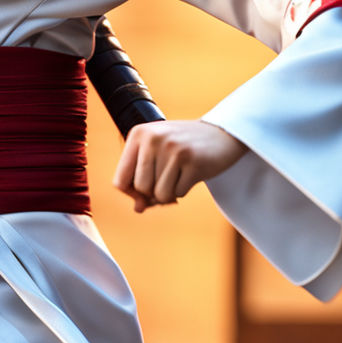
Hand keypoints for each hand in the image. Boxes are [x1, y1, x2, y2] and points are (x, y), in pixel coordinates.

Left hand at [113, 120, 246, 212]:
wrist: (222, 133)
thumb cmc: (182, 147)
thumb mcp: (157, 156)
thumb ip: (143, 181)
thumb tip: (138, 209)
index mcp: (138, 134)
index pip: (120, 180)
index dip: (131, 193)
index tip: (143, 192)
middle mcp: (153, 139)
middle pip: (141, 189)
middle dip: (153, 193)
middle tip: (167, 180)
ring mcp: (174, 150)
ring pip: (160, 194)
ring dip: (170, 192)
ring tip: (179, 175)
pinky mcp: (193, 162)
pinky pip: (178, 193)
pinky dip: (183, 190)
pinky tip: (190, 174)